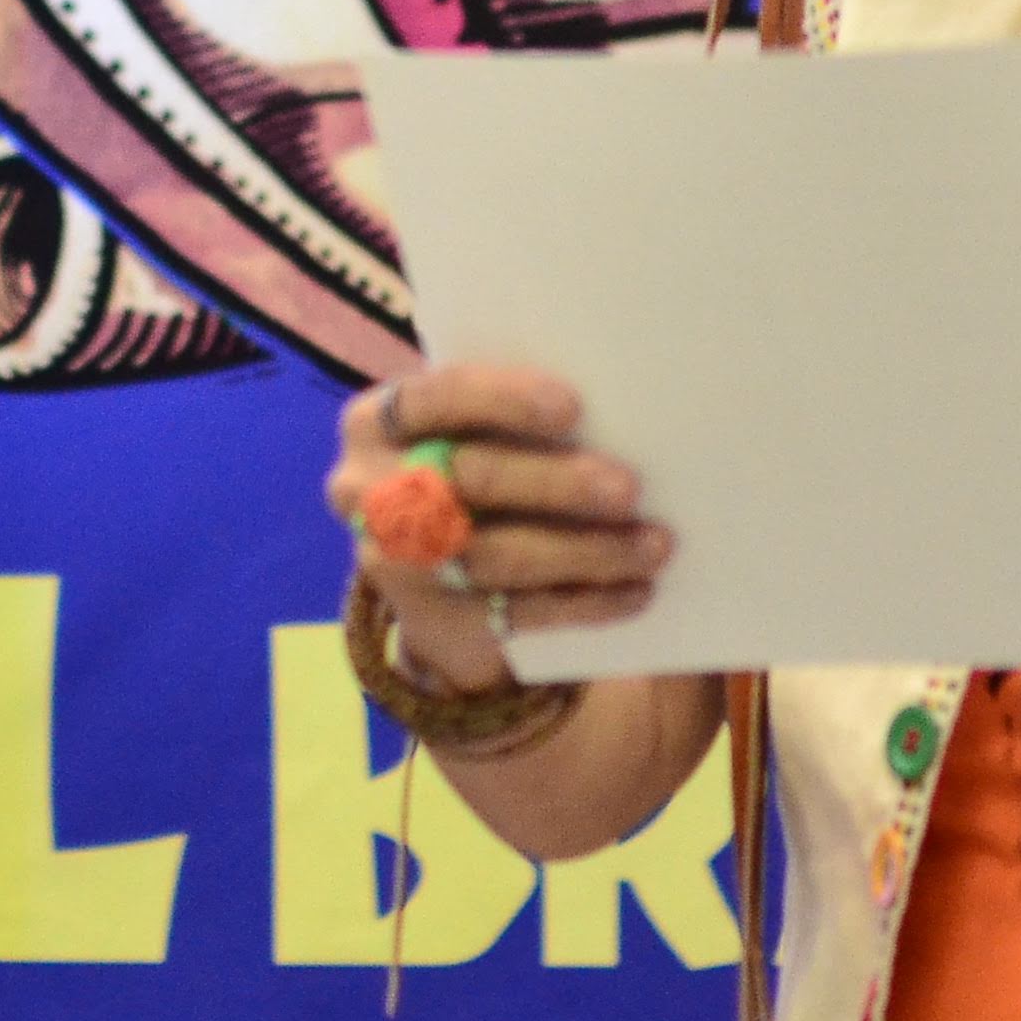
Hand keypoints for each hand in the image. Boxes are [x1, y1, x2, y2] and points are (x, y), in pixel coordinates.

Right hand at [327, 363, 667, 688]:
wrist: (434, 584)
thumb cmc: (473, 475)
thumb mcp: (470, 435)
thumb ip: (511, 421)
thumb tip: (618, 416)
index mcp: (377, 421)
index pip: (435, 397)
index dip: (503, 400)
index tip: (573, 408)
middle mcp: (367, 490)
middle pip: (467, 479)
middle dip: (555, 483)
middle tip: (629, 488)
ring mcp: (394, 563)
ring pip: (495, 554)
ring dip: (585, 551)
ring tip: (653, 545)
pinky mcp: (431, 623)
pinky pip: (515, 613)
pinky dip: (584, 602)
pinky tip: (635, 590)